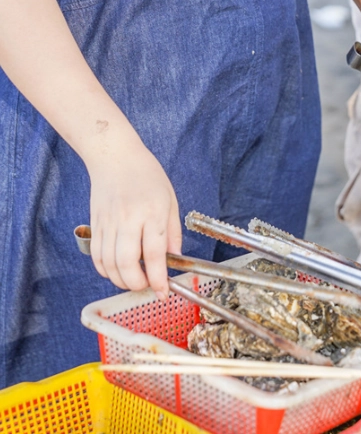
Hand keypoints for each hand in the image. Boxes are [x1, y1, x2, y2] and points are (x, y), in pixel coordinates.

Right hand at [87, 142, 181, 299]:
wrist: (115, 157)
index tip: (162, 291)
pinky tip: (115, 270)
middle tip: (146, 285)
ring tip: (133, 280)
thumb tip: (176, 258)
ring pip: (108, 263)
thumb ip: (173, 232)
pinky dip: (104, 269)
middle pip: (127, 263)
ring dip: (120, 280)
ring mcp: (109, 223)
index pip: (155, 253)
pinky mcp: (95, 224)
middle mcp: (129, 220)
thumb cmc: (147, 175)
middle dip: (137, 283)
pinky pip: (96, 255)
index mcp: (153, 213)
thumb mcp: (171, 201)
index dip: (158, 277)